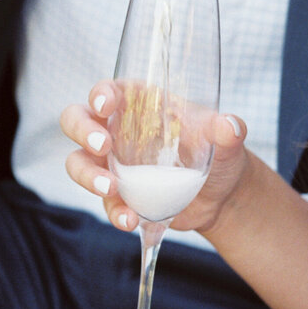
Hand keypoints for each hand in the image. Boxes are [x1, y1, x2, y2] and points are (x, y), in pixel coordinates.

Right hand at [60, 84, 249, 232]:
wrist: (223, 197)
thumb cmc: (220, 154)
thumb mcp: (228, 141)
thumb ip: (228, 131)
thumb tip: (230, 126)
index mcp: (142, 104)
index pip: (109, 89)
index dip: (100, 93)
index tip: (106, 104)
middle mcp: (119, 130)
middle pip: (77, 119)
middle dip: (82, 131)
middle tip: (102, 146)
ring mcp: (114, 164)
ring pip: (78, 162)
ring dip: (87, 175)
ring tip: (110, 189)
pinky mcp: (118, 195)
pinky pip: (104, 201)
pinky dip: (113, 211)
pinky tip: (130, 219)